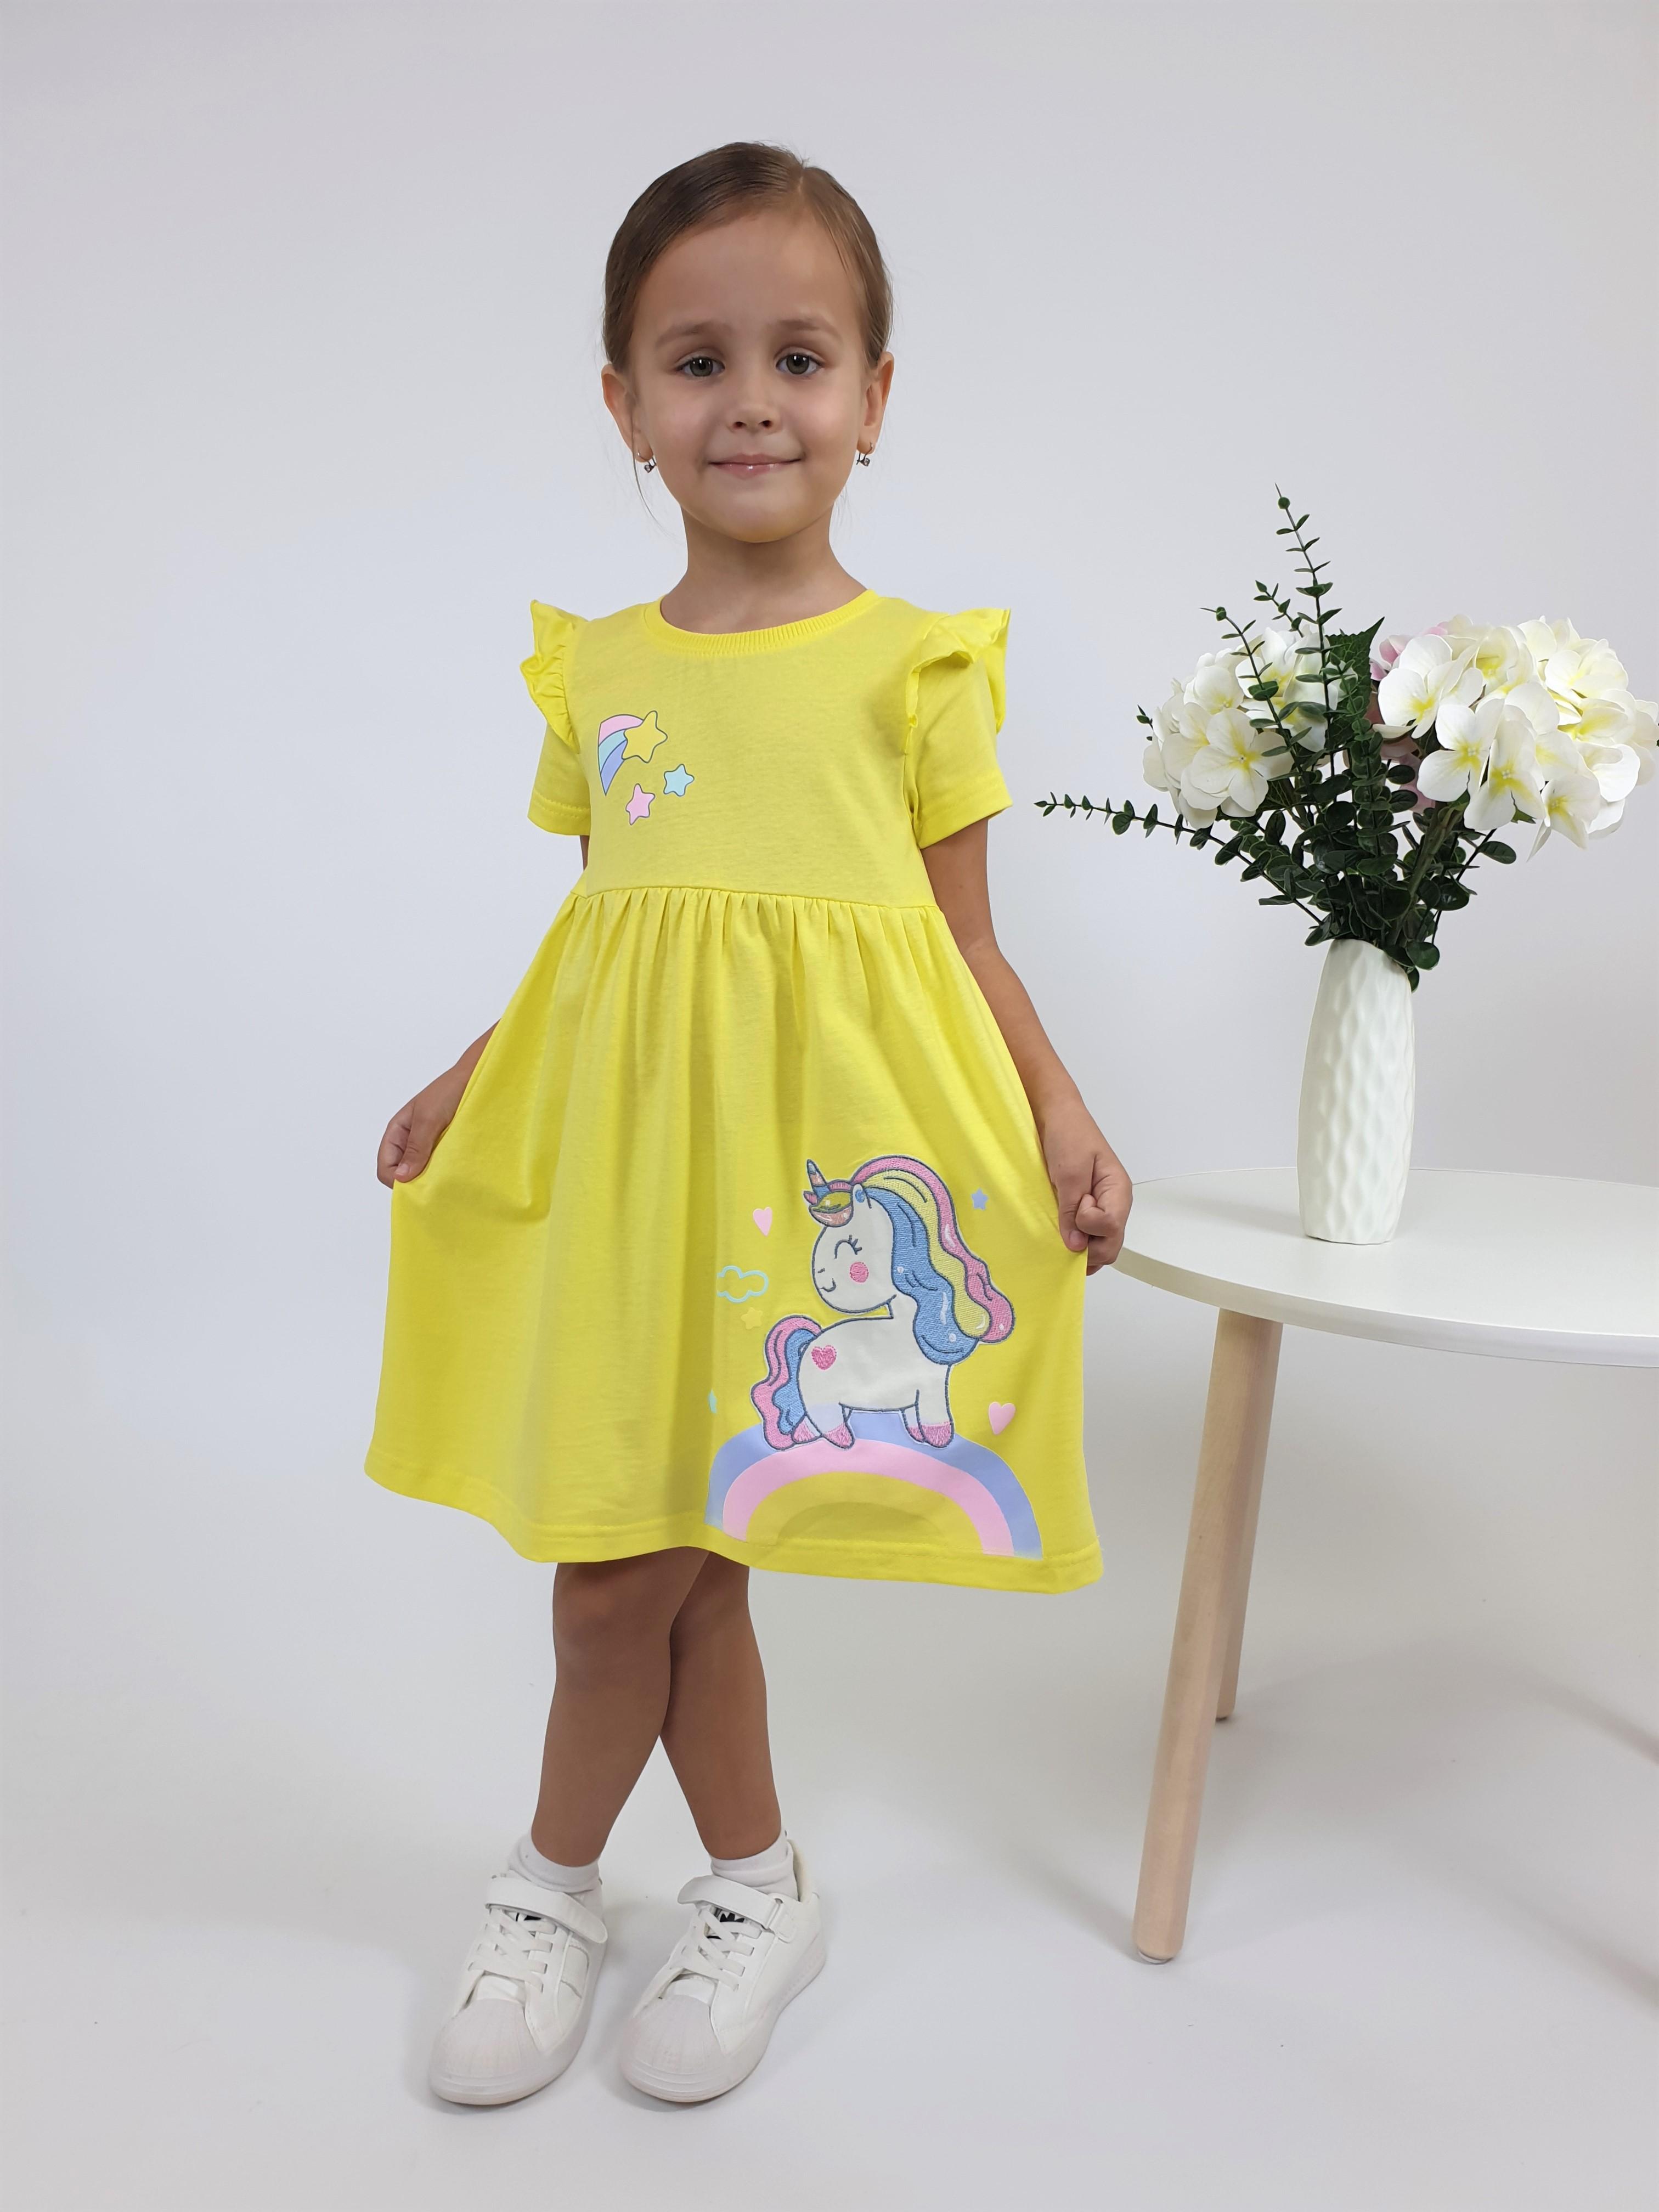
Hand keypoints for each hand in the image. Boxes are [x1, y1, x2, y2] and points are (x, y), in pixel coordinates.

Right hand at [377, 1025, 497, 1186]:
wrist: (477, 1078)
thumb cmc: (449, 1091)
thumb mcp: (429, 1119)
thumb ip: (415, 1147)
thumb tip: (400, 1177)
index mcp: (397, 1132)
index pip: (385, 1167)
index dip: (396, 1180)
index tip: (417, 1187)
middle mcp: (409, 1141)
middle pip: (401, 1173)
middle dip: (414, 1182)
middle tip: (434, 1183)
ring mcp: (427, 1145)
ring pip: (420, 1172)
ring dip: (430, 1178)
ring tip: (446, 1175)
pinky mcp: (445, 1147)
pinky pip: (438, 1167)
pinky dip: (443, 1171)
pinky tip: (455, 1170)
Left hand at [1039, 1100, 1131, 1272]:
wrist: (1057, 1117)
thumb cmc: (1068, 1136)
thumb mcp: (1069, 1172)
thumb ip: (1071, 1210)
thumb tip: (1076, 1246)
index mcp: (1118, 1192)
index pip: (1111, 1228)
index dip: (1089, 1224)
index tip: (1074, 1204)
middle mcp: (1115, 1204)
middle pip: (1111, 1245)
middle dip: (1087, 1245)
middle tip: (1065, 1225)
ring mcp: (1102, 1209)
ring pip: (1100, 1244)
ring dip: (1081, 1245)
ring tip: (1061, 1227)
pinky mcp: (1087, 1210)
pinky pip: (1088, 1236)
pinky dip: (1076, 1240)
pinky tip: (1061, 1231)